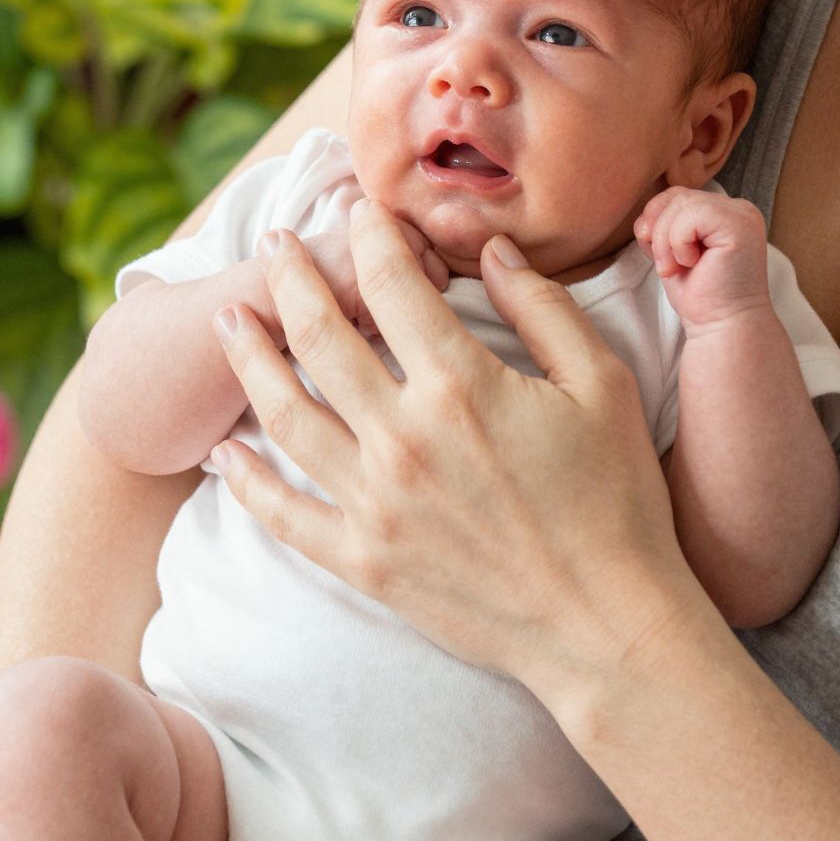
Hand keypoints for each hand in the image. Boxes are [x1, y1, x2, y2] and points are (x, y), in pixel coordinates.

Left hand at [210, 202, 700, 736]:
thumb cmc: (618, 501)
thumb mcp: (603, 384)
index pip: (391, 286)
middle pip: (321, 339)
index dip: (369, 238)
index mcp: (461, 385)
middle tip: (272, 246)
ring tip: (229, 324)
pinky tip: (222, 453)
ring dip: (249, 362)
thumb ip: (542, 307)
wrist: (606, 626)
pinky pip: (284, 514)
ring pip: (285, 416)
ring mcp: (375, 504)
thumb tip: (490, 249)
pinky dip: (246, 480)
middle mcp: (403, 438)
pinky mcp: (364, 562)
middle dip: (290, 280)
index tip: (359, 214)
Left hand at [633, 187, 772, 334]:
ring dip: (667, 242)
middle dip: (659, 233)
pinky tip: (693, 264)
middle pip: (677, 196)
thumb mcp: (674, 251)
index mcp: (724, 212)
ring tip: (679, 268)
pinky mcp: (739, 225)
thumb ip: (665, 224)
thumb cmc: (701, 296)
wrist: (722, 326)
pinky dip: (679, 243)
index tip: (663, 258)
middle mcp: (738, 208)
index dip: (657, 222)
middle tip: (669, 268)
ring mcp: (741, 215)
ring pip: (681, 204)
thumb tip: (645, 217)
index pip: (678, 195)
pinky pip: (691, 215)